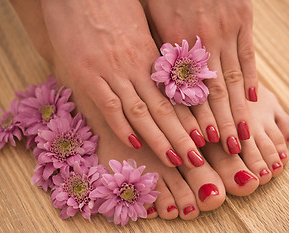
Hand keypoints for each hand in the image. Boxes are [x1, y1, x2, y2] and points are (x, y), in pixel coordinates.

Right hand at [41, 0, 205, 167]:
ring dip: (159, 139)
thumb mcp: (135, 28)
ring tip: (175, 161)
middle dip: (181, 137)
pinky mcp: (86, 73)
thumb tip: (157, 77)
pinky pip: (109, 105)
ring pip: (141, 112)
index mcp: (149, 55)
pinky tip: (133, 143)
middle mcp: (135, 66)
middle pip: (163, 108)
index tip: (202, 138)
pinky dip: (121, 126)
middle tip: (197, 160)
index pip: (174, 95)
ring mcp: (111, 71)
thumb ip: (146, 55)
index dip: (189, 119)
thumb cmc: (109, 3)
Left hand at [145, 0, 257, 153]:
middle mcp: (202, 42)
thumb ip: (160, 55)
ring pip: (232, 80)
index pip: (187, 93)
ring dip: (237, 112)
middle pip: (213, 94)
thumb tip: (162, 87)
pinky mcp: (242, 18)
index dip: (195, 121)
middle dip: (220, 125)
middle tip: (227, 152)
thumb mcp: (152, 22)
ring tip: (241, 138)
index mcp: (175, 45)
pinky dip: (251, 80)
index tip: (200, 144)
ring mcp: (225, 30)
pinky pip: (248, 55)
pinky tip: (253, 102)